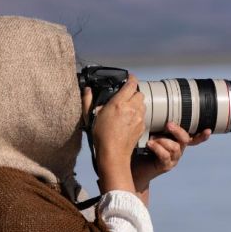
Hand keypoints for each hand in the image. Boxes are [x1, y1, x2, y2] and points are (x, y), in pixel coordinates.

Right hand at [82, 75, 145, 191]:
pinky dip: (138, 114)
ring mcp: (139, 117)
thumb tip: (87, 90)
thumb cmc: (101, 136)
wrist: (113, 153)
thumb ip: (88, 100)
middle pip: (139, 93)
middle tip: (125, 97)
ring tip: (127, 109)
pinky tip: (129, 120)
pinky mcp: (142, 126)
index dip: (131, 79)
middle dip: (134, 93)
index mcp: (119, 103)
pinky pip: (143, 115)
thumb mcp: (90, 116)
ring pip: (143, 104)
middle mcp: (131, 108)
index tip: (129, 78)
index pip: (131, 84)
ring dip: (137, 104)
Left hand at [131, 122, 210, 188]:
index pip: (193, 138)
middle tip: (168, 124)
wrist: (133, 167)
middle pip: (185, 139)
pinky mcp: (165, 166)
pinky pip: (165, 155)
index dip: (201, 135)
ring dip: (162, 140)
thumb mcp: (150, 134)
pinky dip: (157, 148)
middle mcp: (178, 150)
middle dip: (178, 131)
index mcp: (177, 141)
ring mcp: (173, 159)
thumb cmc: (141, 147)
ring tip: (151, 139)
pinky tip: (149, 144)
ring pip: (175, 147)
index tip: (208, 130)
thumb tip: (155, 110)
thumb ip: (156, 125)